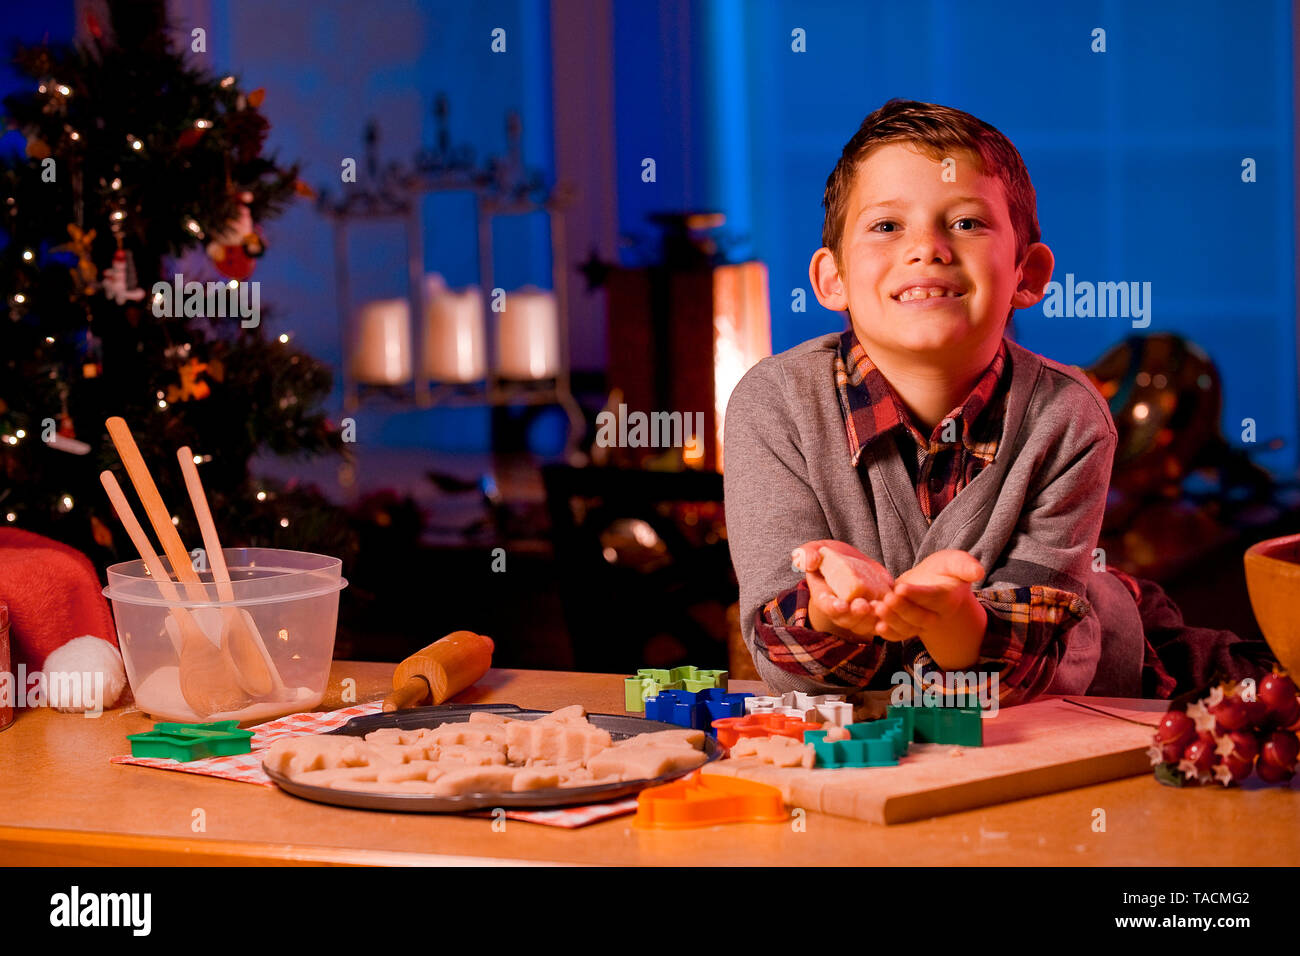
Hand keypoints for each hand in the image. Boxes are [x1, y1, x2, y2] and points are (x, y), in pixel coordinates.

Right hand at [793, 540, 893, 641]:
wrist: (847, 560)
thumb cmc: (825, 557)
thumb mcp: (813, 551)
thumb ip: (807, 554)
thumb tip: (810, 561)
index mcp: (824, 598)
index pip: (827, 607)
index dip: (834, 608)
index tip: (840, 605)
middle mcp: (843, 611)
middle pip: (849, 620)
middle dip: (857, 615)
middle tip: (864, 605)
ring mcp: (861, 613)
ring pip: (868, 623)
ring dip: (875, 618)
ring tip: (881, 606)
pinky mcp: (879, 609)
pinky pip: (886, 618)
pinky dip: (891, 615)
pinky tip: (896, 605)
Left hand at [869, 549, 986, 668]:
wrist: (935, 586)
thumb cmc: (944, 571)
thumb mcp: (955, 562)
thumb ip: (965, 565)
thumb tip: (979, 572)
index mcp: (946, 598)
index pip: (932, 597)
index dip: (917, 594)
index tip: (901, 588)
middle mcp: (934, 615)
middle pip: (918, 616)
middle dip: (902, 609)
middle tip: (887, 600)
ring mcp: (919, 624)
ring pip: (907, 628)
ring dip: (892, 620)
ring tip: (877, 609)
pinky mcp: (907, 628)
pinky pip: (899, 635)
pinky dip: (888, 633)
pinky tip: (877, 627)